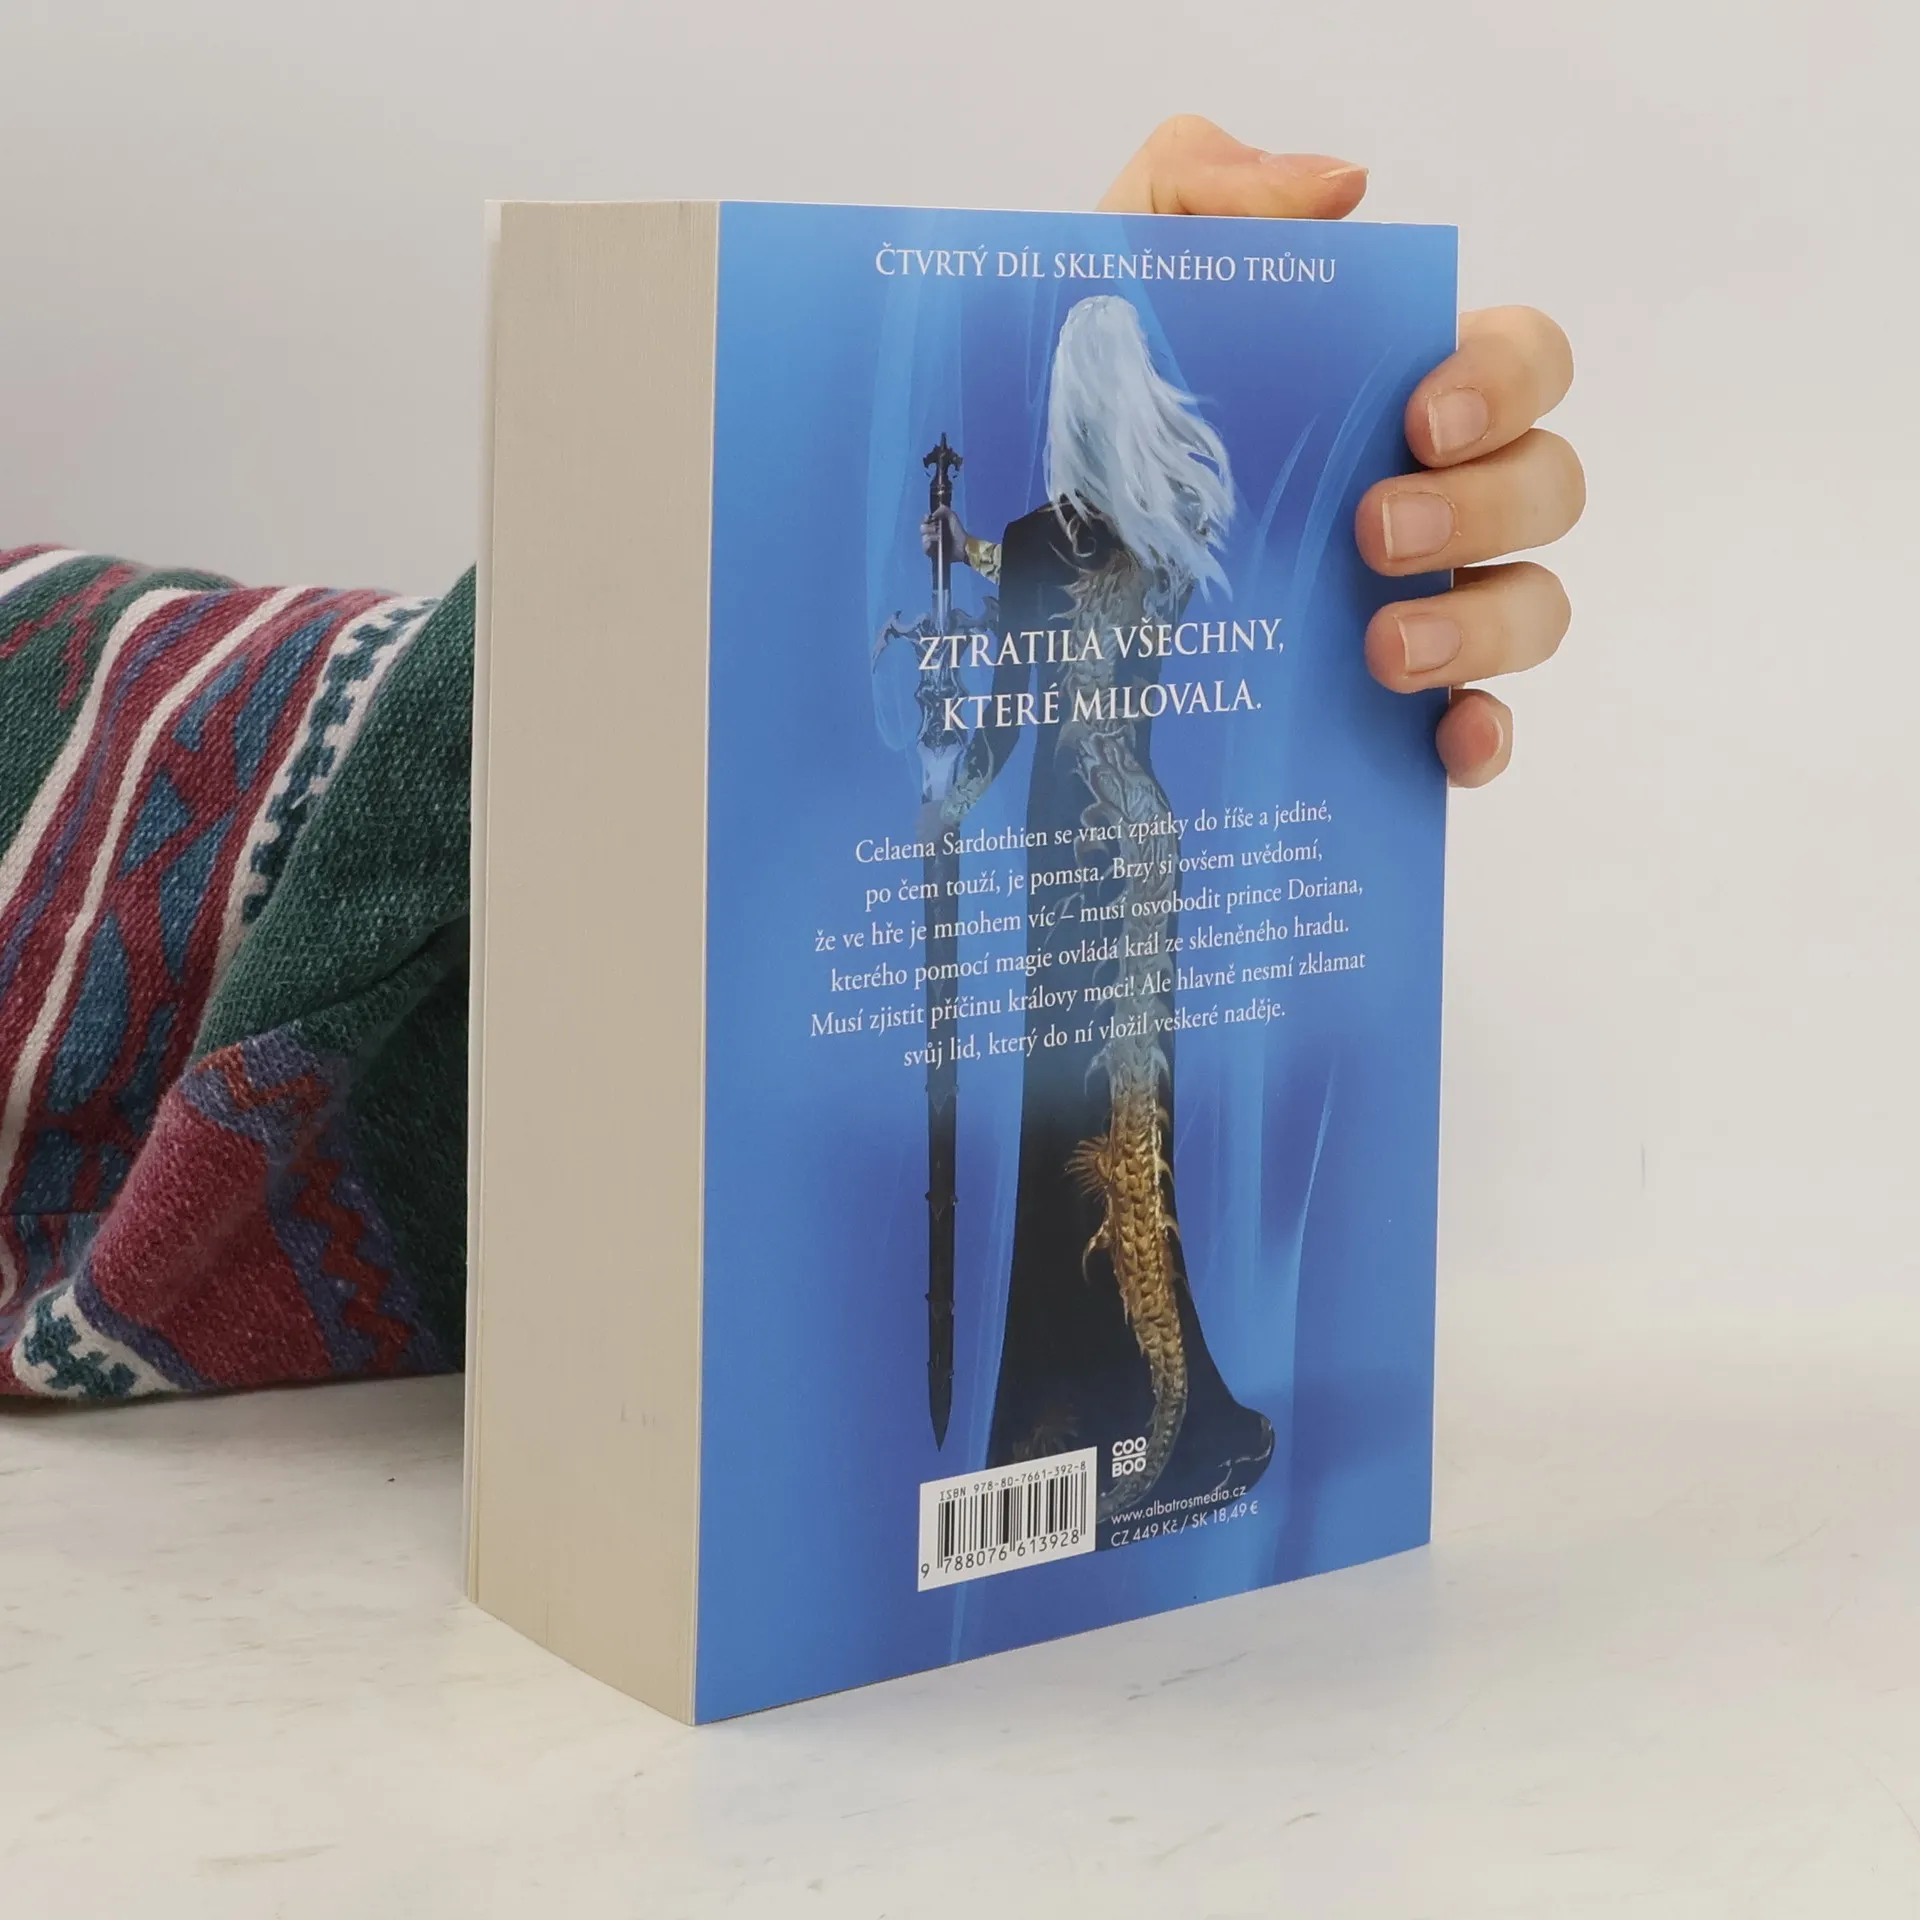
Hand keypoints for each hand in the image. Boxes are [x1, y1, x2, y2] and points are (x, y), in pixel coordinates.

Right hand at [921, 505, 968, 566]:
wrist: (963, 546)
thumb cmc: (958, 532)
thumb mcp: (953, 517)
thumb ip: (943, 510)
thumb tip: (932, 514)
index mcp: (935, 525)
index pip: (925, 520)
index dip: (926, 518)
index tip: (930, 518)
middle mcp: (932, 534)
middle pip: (922, 528)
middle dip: (928, 528)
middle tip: (937, 529)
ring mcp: (931, 544)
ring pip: (923, 538)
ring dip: (931, 536)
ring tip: (939, 537)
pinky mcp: (932, 553)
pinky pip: (925, 548)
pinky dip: (929, 544)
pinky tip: (936, 542)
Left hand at [1099, 116, 1582, 788]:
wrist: (1008, 564)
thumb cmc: (1085, 406)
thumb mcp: (1110, 275)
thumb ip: (1203, 190)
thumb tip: (1345, 190)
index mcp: (1394, 392)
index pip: (1525, 361)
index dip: (1505, 383)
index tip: (1420, 418)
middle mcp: (1434, 496)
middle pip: (1550, 487)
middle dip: (1485, 507)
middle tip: (1374, 531)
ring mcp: (1423, 605)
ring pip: (1536, 608)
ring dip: (1486, 626)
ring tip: (1382, 649)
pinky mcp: (1390, 708)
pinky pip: (1481, 730)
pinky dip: (1484, 738)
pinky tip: (1444, 744)